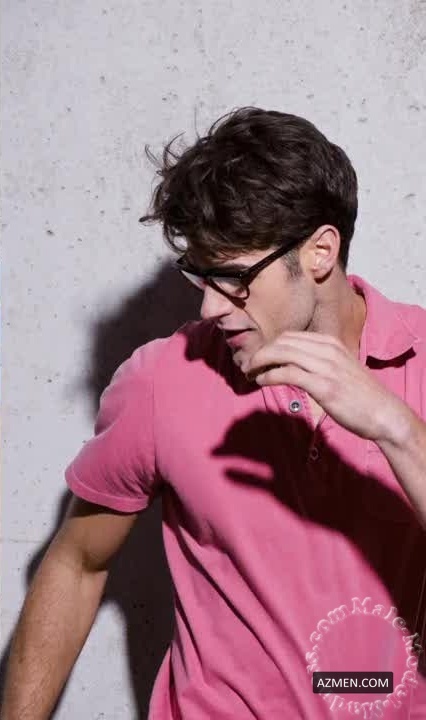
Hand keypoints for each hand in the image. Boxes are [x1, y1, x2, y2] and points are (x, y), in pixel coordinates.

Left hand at [241, 331, 408, 441]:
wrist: (384, 413)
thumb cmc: (361, 395)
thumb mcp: (341, 369)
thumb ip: (320, 362)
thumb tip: (294, 365)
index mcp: (331, 343)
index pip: (290, 336)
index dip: (270, 345)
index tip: (259, 358)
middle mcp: (327, 350)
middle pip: (282, 342)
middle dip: (261, 352)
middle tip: (248, 365)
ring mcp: (326, 366)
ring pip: (282, 354)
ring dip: (260, 362)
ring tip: (250, 373)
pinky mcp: (323, 385)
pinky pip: (287, 374)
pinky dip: (269, 376)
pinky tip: (261, 381)